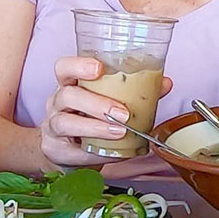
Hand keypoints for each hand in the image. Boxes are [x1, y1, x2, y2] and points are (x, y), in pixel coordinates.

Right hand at [40, 56, 172, 167]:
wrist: (69, 150)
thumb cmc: (91, 118)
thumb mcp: (110, 101)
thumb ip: (137, 91)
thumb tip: (164, 82)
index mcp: (71, 84)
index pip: (64, 67)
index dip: (78, 65)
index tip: (98, 68)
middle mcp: (58, 102)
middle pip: (68, 95)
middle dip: (96, 103)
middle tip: (122, 113)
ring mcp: (53, 126)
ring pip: (65, 122)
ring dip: (95, 127)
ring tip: (119, 132)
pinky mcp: (56, 149)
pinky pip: (71, 150)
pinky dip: (92, 152)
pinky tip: (110, 152)